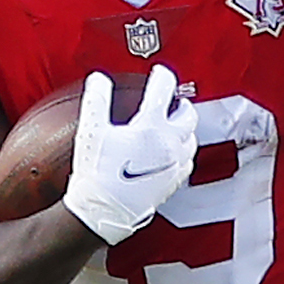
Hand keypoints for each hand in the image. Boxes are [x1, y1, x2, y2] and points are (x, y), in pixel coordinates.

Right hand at [61, 63, 197, 244]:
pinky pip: (188, 163)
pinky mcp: (173, 183)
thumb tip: (98, 80)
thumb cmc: (96, 175)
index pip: (164, 90)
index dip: (162, 75)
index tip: (160, 72)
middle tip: (173, 100)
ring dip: (186, 128)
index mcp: (150, 127)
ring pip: (192, 139)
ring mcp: (174, 165)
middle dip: (181, 103)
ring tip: (176, 125)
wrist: (102, 211)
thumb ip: (96, 100)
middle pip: (188, 115)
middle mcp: (169, 144)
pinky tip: (175, 153)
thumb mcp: (91, 131)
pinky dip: (185, 152)